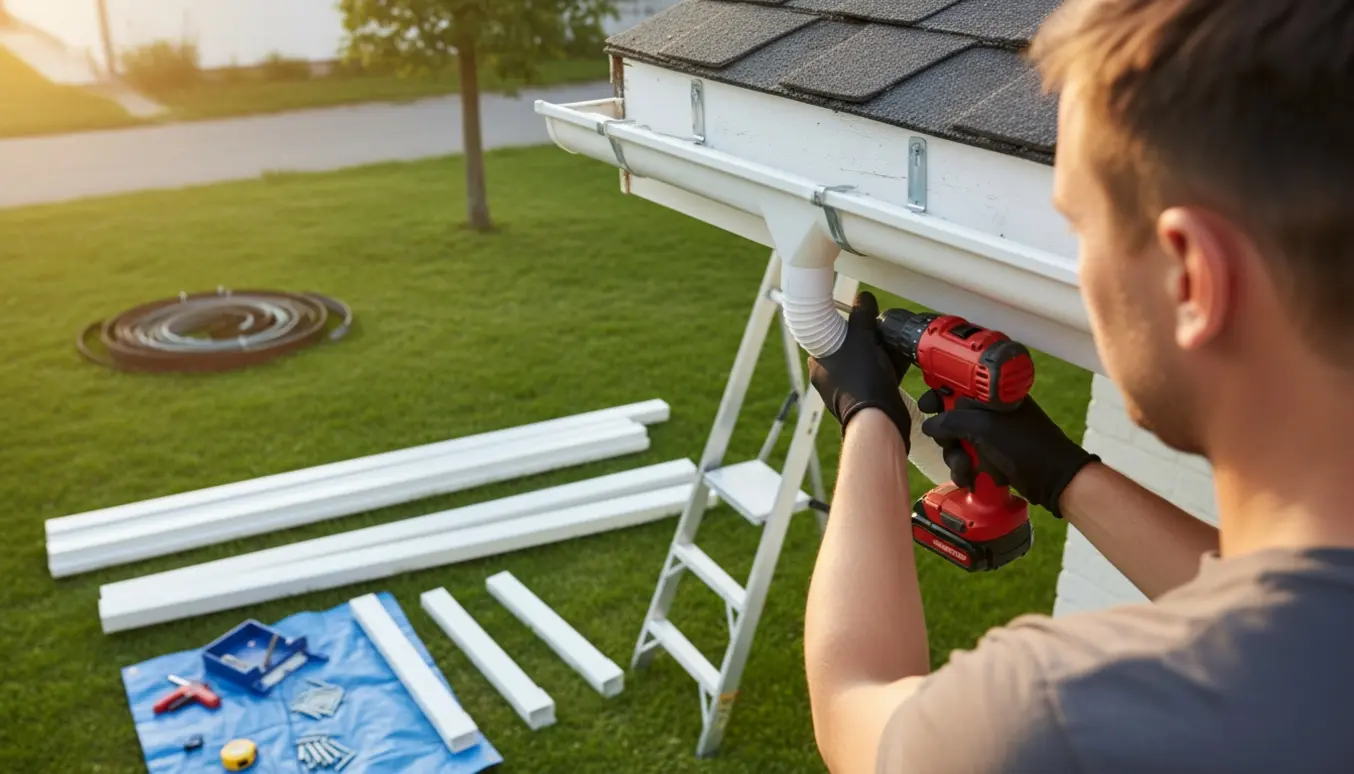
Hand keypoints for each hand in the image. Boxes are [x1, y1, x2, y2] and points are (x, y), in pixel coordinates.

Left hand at [808, 291, 911, 446]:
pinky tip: (902, 359)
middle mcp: (829, 376)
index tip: (863, 319)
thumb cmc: (862, 380)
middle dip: (871, 337)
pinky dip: (888, 366)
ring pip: (865, 360)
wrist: (878, 419)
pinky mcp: (865, 398)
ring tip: (895, 344)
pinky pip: (876, 375)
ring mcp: (847, 388)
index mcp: (819, 362)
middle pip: (850, 346)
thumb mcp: (861, 337)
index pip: (829, 333)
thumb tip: (863, 298)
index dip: (848, 324)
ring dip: (882, 351)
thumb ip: (861, 314)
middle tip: (883, 332)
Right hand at [918, 391, 1098, 517]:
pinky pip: (966, 460)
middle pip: (950, 418)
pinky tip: (970, 479)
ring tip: (966, 469)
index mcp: (991, 396)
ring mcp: (990, 436)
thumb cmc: (1025, 446)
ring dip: (955, 458)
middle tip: (952, 445)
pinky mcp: (990, 457)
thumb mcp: (985, 429)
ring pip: (955, 443)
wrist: (1054, 480)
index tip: (927, 405)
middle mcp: (989, 413)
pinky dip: (964, 470)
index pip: (956, 386)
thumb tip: (929, 425)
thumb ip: (952, 422)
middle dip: (947, 436)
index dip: (939, 394)